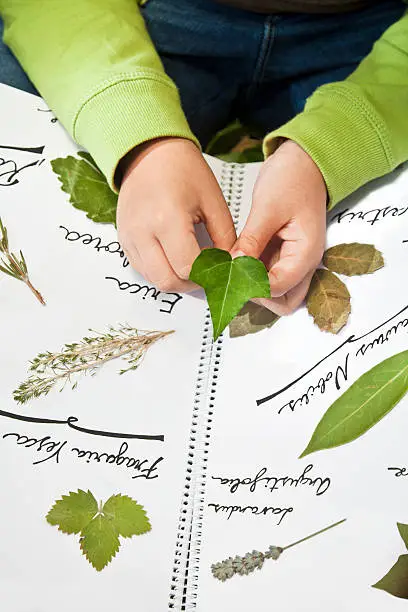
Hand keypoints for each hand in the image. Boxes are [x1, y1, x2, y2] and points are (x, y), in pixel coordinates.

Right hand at [117, 137, 235, 291]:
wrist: (150, 153)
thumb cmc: (184, 171)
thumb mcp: (214, 201)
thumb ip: (225, 237)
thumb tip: (230, 265)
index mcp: (168, 219)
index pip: (188, 267)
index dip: (208, 273)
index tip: (219, 267)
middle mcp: (143, 232)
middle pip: (168, 280)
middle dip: (191, 283)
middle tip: (207, 273)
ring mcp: (129, 237)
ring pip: (153, 279)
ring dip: (175, 279)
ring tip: (192, 265)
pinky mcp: (123, 240)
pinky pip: (142, 269)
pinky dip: (160, 271)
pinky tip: (174, 257)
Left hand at [231, 140, 326, 314]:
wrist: (305, 162)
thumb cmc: (293, 178)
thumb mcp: (268, 208)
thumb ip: (252, 240)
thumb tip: (235, 266)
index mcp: (306, 253)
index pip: (277, 288)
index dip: (251, 287)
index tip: (230, 275)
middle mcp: (304, 263)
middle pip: (284, 303)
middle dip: (257, 297)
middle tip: (232, 280)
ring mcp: (294, 261)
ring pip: (276, 293)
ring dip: (254, 288)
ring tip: (232, 271)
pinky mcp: (282, 255)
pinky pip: (268, 275)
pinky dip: (252, 276)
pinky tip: (234, 263)